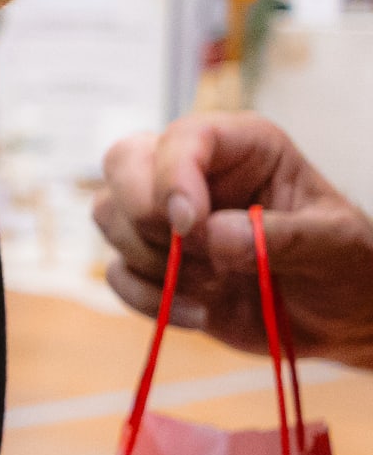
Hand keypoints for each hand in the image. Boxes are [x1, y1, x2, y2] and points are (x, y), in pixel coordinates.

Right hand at [94, 113, 372, 365]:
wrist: (338, 316)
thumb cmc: (345, 266)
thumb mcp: (336, 245)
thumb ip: (281, 237)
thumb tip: (210, 235)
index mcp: (242, 147)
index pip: (183, 137)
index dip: (173, 176)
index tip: (188, 225)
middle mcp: (195, 173)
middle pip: (123, 162)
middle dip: (144, 214)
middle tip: (187, 251)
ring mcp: (167, 218)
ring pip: (110, 216)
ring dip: (151, 260)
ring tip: (213, 284)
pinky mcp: (152, 263)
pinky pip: (117, 274)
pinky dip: (149, 300)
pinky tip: (199, 314)